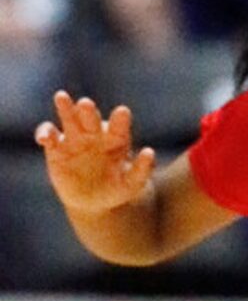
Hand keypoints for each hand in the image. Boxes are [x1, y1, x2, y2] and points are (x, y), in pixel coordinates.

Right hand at [34, 91, 154, 215]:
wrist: (93, 202)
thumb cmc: (116, 189)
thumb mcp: (131, 184)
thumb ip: (142, 170)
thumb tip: (149, 152)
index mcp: (115, 138)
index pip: (118, 126)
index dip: (120, 119)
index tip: (122, 112)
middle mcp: (94, 133)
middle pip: (90, 118)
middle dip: (88, 111)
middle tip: (86, 104)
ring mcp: (74, 138)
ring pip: (69, 119)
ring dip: (65, 108)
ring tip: (61, 97)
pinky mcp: (56, 148)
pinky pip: (49, 136)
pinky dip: (45, 134)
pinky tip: (45, 139)